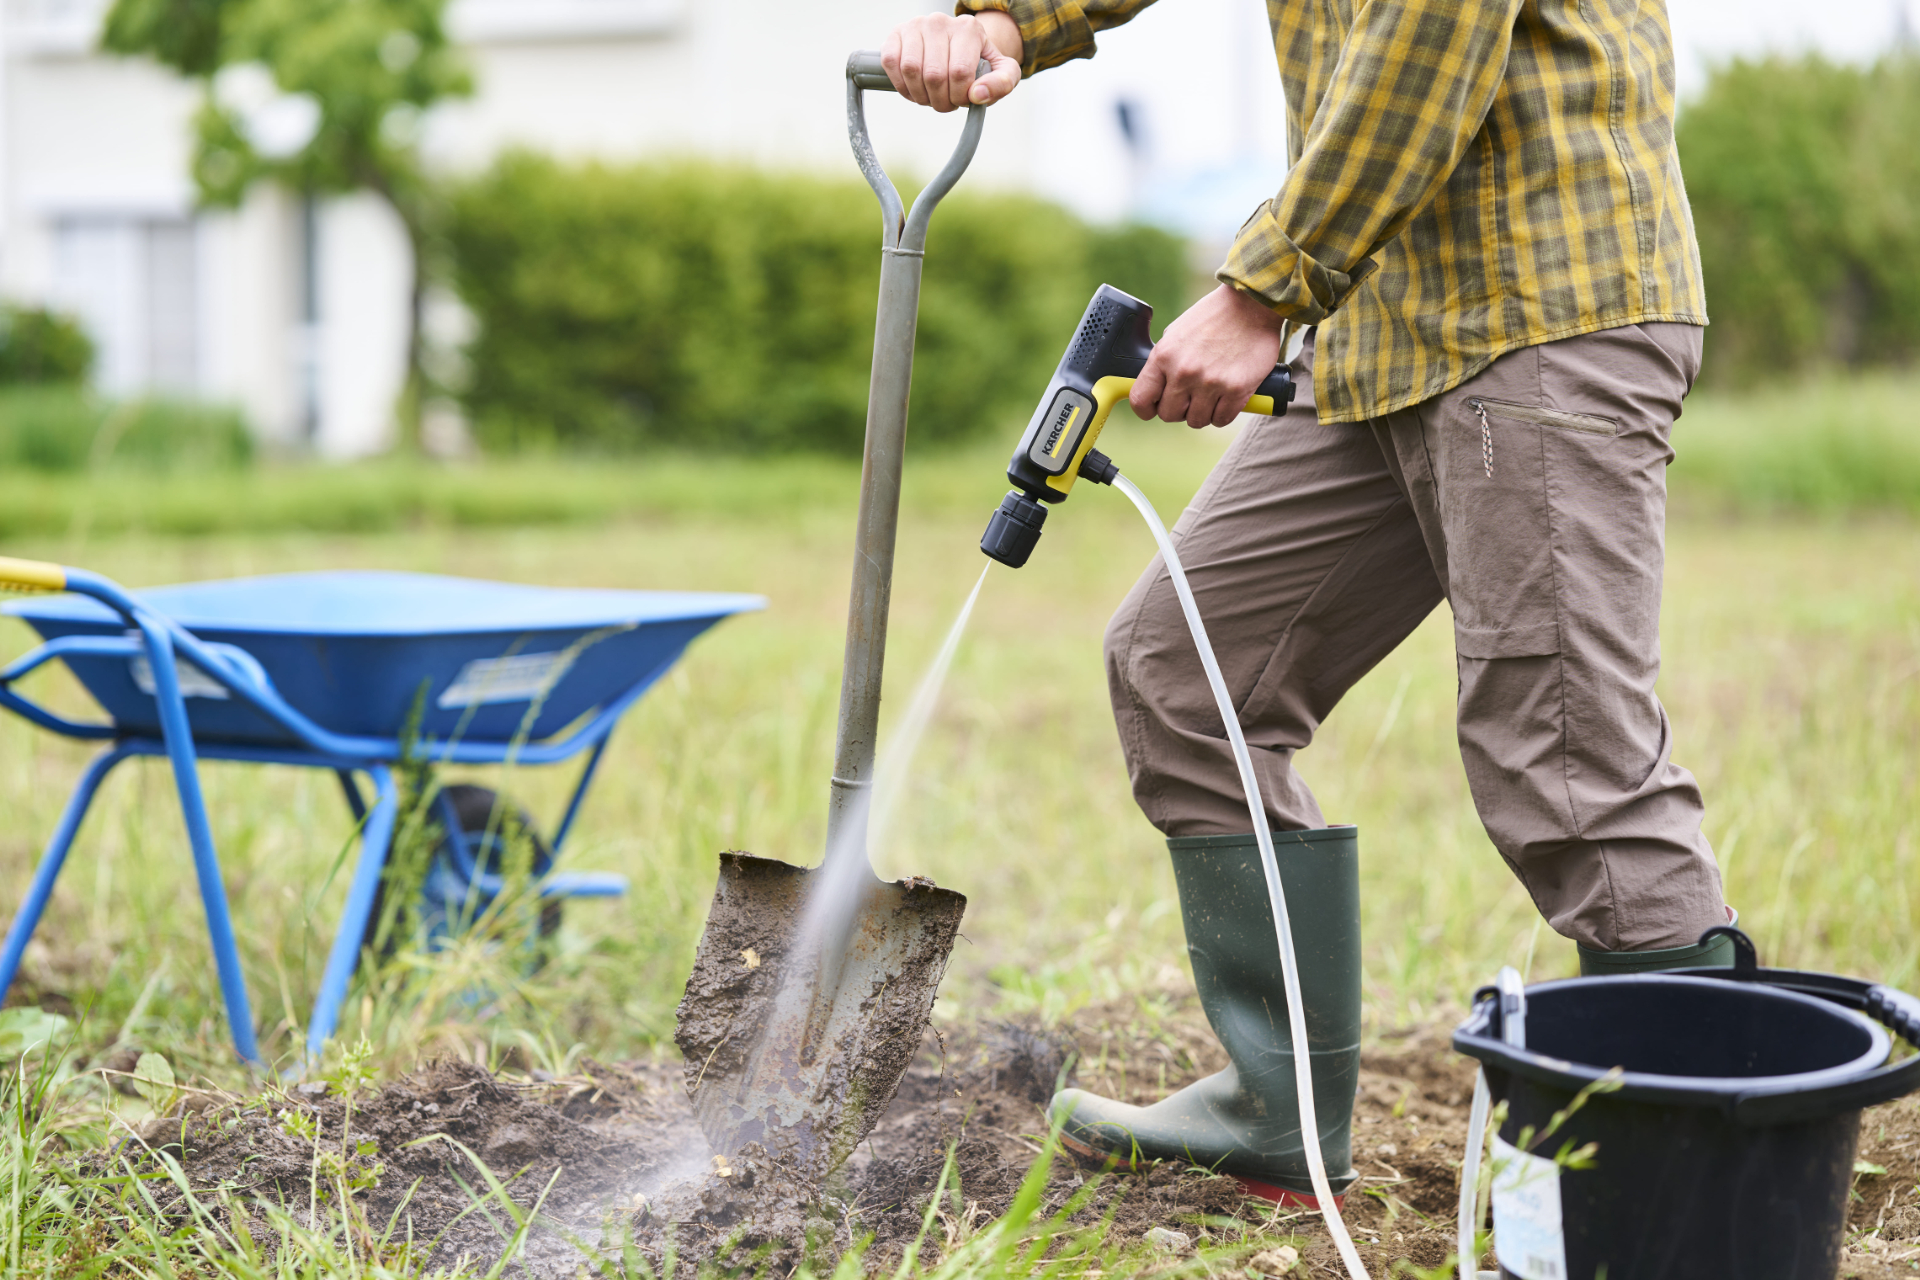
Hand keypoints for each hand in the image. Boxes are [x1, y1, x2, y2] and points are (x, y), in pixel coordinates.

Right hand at [883, 12, 1021, 111]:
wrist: (956, 49)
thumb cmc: (978, 64)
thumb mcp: (1002, 73)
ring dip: (920, 96)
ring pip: (911, 70)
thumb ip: (1001, 83)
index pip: (960, 73)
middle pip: (934, 75)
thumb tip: (978, 95)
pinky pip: (891, 63)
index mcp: (969, 29)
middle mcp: (941, 21)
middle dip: (940, 101)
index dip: (959, 96)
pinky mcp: (896, 34)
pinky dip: (901, 85)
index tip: (962, 99)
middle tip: (946, 103)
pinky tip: (913, 90)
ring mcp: (916, 25)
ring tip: (930, 97)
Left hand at [1130, 284, 1288, 427]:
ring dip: (1202, 412)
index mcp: (1164, 356)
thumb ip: (1165, 361)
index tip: (1154, 408)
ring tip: (1210, 395)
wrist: (1252, 305)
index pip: (1140, 400)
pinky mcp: (1236, 391)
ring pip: (1196, 421)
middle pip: (1169, 415)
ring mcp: (1210, 383)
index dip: (1146, 409)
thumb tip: (1157, 385)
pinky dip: (1222, 413)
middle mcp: (1184, 372)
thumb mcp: (1177, 333)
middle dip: (1178, 410)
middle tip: (1189, 398)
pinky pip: (1221, 419)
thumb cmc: (1214, 316)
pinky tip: (1226, 397)